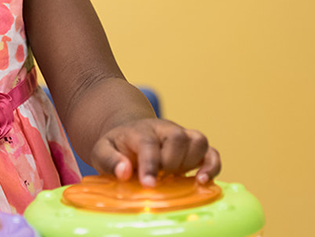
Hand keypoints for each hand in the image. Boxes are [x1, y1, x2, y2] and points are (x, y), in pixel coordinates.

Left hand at [90, 118, 220, 186]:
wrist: (130, 133)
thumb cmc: (117, 147)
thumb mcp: (102, 151)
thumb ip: (109, 161)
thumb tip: (124, 172)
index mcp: (140, 131)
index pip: (148, 144)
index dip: (150, 165)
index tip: (148, 184)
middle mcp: (164, 130)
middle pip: (178, 138)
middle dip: (171, 162)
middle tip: (160, 177)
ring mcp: (181, 136)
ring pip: (198, 141)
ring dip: (192, 162)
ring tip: (177, 177)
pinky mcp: (193, 146)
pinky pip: (211, 152)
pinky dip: (212, 166)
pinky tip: (203, 181)